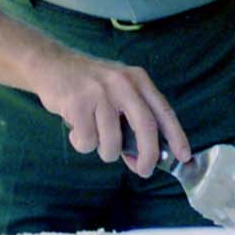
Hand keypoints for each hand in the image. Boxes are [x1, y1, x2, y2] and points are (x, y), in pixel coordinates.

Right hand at [36, 52, 191, 173]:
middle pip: (146, 127)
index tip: (184, 156)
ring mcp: (99, 93)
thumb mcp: (117, 89)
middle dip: (148, 155)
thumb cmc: (88, 84)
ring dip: (104, 151)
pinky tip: (76, 128)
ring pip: (112, 142)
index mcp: (137, 79)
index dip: (176, 136)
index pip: (163, 111)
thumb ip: (132, 118)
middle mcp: (122, 83)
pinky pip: (87, 142)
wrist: (51, 64)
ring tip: (93, 136)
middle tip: (144, 170)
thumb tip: (142, 158)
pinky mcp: (77, 104)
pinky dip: (82, 143)